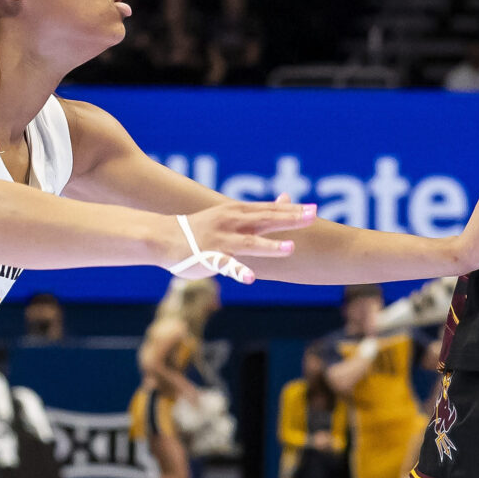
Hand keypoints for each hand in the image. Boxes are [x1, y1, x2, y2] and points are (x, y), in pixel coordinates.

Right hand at [172, 199, 316, 284]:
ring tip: (290, 248)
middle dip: (289, 219)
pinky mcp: (209, 257)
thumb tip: (285, 198)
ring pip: (249, 242)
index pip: (269, 209)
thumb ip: (258, 211)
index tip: (314, 209)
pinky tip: (251, 278)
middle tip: (312, 217)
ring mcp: (220, 240)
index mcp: (237, 212)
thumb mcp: (229, 214)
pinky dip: (238, 271)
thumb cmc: (201, 228)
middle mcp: (231, 223)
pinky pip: (226, 266)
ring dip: (270, 246)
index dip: (292, 209)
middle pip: (265, 220)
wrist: (164, 237)